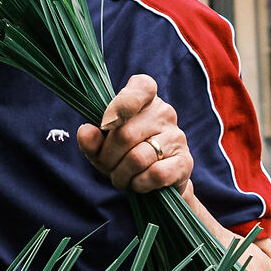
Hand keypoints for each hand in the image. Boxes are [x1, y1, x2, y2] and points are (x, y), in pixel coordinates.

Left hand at [77, 73, 193, 194]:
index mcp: (144, 99)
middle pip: (125, 134)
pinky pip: (155, 174)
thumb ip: (91, 139)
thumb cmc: (125, 156)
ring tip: (121, 178)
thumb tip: (86, 132)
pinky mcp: (184, 162)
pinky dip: (139, 183)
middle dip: (108, 158)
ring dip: (121, 175)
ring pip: (138, 158)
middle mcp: (164, 112)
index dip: (121, 105)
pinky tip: (138, 183)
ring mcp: (176, 136)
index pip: (141, 87)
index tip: (106, 124)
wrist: (156, 183)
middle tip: (108, 167)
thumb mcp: (102, 148)